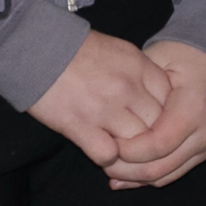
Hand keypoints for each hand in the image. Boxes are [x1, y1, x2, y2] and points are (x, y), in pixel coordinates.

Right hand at [28, 30, 171, 168]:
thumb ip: (140, 72)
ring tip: (122, 150)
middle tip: (141, 142)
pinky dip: (107, 158)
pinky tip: (101, 150)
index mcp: (138, 66)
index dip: (166, 115)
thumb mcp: (118, 50)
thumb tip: (156, 95)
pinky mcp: (80, 126)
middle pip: (158, 125)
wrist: (35, 47)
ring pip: (137, 144)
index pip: (170, 100)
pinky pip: (108, 155)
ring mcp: (105, 108)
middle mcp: (127, 88)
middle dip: (151, 135)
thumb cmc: (75, 48)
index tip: (156, 120)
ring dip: (130, 151)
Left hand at [102, 41, 205, 188]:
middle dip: (127, 171)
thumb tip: (108, 119)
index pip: (157, 145)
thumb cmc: (185, 54)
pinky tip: (126, 175)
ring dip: (136, 178)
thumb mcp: (157, 63)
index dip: (128, 151)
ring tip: (110, 169)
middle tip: (102, 162)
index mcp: (194, 108)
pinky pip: (174, 172)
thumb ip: (137, 92)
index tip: (106, 145)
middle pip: (161, 167)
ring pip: (166, 175)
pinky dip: (149, 175)